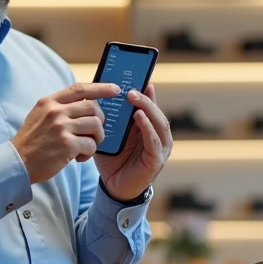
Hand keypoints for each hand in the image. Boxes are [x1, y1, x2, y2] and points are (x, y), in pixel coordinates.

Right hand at [12, 82, 121, 184]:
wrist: (17, 163)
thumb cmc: (31, 142)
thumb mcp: (39, 116)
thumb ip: (58, 108)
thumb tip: (85, 103)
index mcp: (49, 102)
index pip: (80, 89)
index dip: (100, 87)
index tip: (115, 89)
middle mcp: (55, 111)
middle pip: (92, 108)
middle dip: (100, 121)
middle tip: (95, 132)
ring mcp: (61, 127)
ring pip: (95, 126)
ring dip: (96, 138)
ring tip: (86, 147)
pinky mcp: (66, 145)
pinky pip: (91, 144)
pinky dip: (89, 153)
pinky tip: (79, 158)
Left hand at [94, 84, 171, 200]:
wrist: (112, 187)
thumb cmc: (112, 159)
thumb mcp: (111, 134)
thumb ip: (112, 117)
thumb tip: (103, 95)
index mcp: (147, 128)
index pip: (150, 106)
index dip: (147, 91)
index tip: (141, 76)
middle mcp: (157, 136)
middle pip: (156, 112)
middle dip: (145, 98)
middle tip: (131, 88)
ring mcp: (159, 148)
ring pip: (159, 124)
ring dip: (148, 109)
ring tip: (134, 98)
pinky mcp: (156, 161)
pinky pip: (154, 141)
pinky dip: (148, 128)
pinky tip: (139, 117)